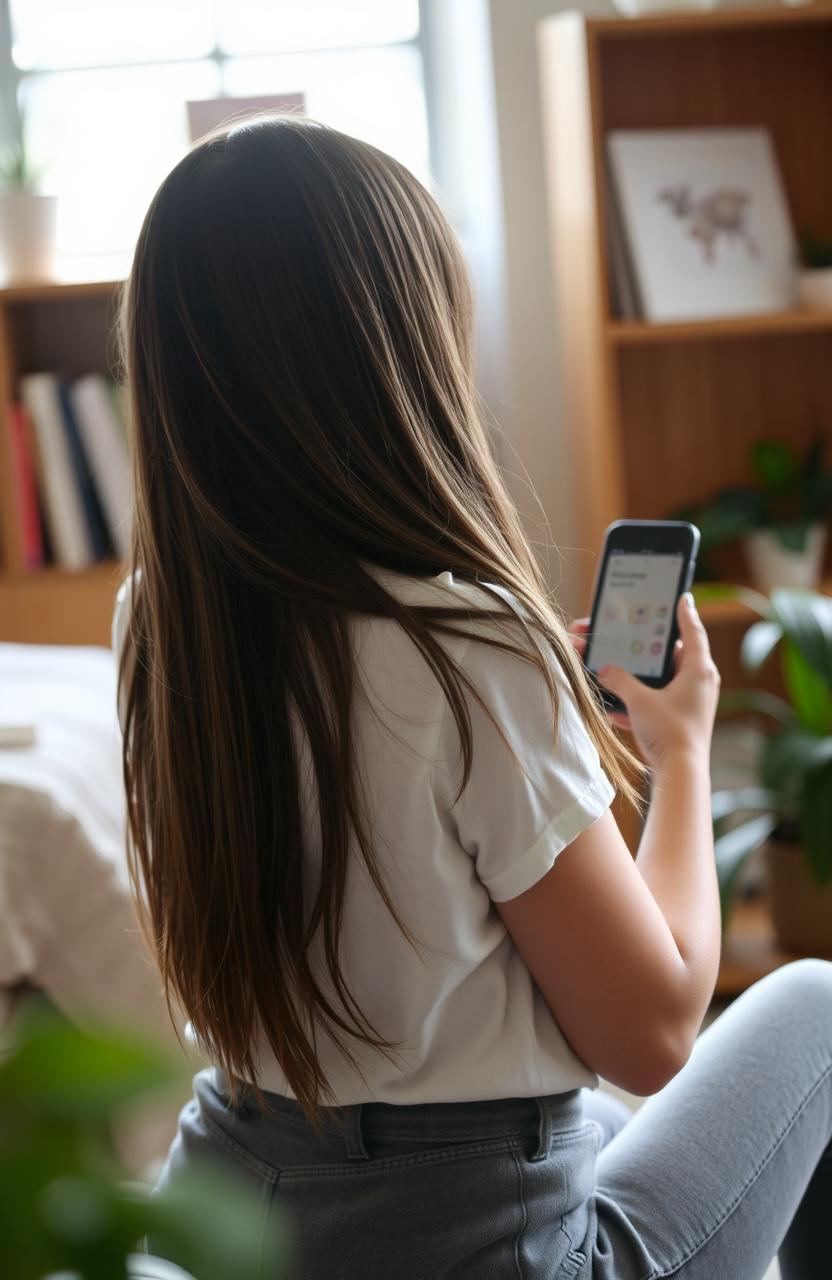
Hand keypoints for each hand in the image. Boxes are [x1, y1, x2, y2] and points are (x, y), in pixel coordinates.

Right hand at [593, 595, 719, 768]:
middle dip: (640, 647)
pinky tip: (611, 706)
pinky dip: (635, 701)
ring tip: (609, 669)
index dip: (685, 612)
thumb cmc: (670, 733)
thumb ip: (620, 680)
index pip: (692, 631)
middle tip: (622, 635)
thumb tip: (604, 670)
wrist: (681, 774)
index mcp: (698, 669)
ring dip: (634, 675)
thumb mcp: (640, 701)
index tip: (682, 597)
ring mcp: (689, 701)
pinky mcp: (678, 718)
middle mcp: (698, 682)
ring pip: (658, 679)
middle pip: (666, 654)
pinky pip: (653, 701)